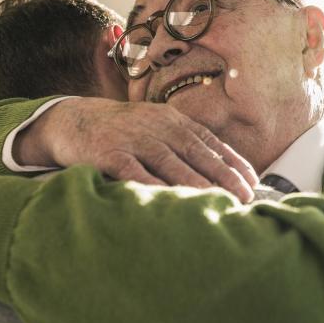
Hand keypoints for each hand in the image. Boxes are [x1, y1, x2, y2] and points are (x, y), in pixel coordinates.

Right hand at [14, 98, 257, 201]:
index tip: (251, 183)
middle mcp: (156, 126)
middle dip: (223, 176)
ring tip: (217, 202)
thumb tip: (218, 172)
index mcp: (171, 120)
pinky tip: (169, 201)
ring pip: (170, 163)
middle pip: (196, 153)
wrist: (72, 119)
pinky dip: (152, 187)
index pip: (209, 142)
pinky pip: (134, 172)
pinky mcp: (108, 153)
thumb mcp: (153, 127)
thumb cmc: (120, 131)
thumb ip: (181, 144)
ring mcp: (132, 139)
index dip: (232, 163)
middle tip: (244, 198)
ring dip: (195, 184)